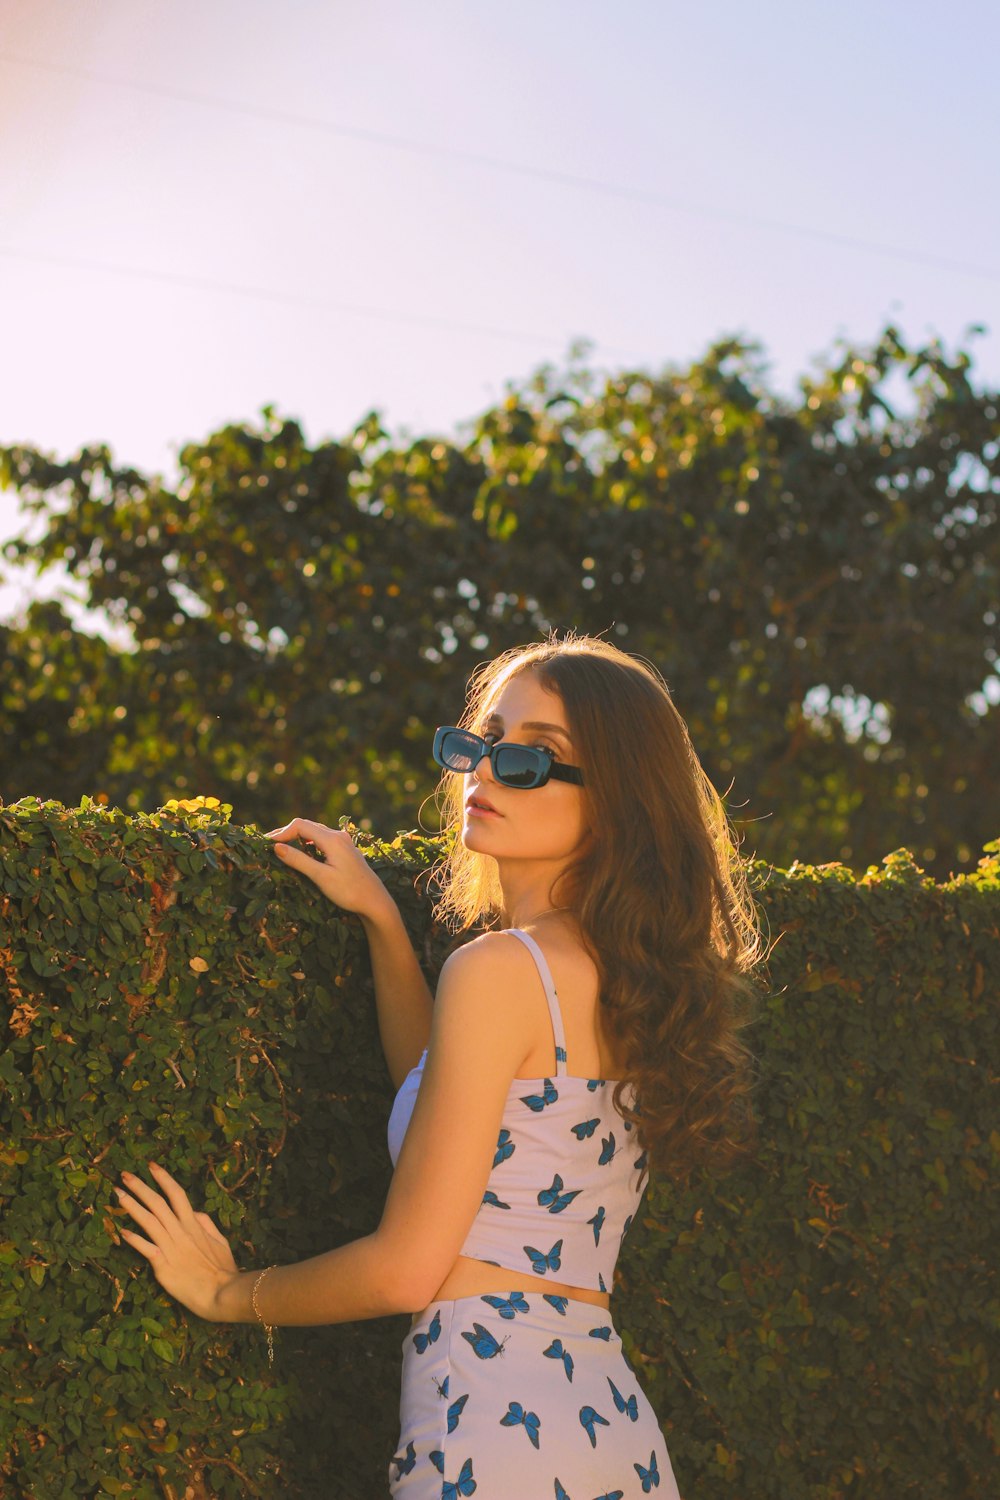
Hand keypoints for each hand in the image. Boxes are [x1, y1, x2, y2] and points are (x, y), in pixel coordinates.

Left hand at [113, 1162, 239, 1321]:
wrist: (222, 1292)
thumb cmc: (223, 1269)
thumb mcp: (220, 1241)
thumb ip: (206, 1224)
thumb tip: (195, 1212)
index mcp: (194, 1224)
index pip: (177, 1194)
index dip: (163, 1178)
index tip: (151, 1166)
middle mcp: (180, 1231)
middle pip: (157, 1203)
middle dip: (140, 1186)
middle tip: (124, 1175)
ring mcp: (171, 1248)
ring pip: (148, 1221)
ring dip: (131, 1206)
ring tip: (117, 1194)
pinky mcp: (163, 1266)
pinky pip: (146, 1249)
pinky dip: (134, 1240)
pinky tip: (122, 1232)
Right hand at [265, 817, 393, 918]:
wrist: (375, 901)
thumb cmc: (349, 891)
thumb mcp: (321, 877)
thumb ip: (299, 860)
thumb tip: (276, 847)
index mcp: (332, 840)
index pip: (300, 826)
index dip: (281, 832)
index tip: (266, 844)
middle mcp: (338, 836)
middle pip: (307, 826)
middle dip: (286, 832)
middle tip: (267, 843)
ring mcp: (344, 842)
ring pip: (315, 831)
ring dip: (296, 836)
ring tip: (280, 846)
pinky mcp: (346, 849)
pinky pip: (322, 839)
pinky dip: (308, 841)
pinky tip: (301, 850)